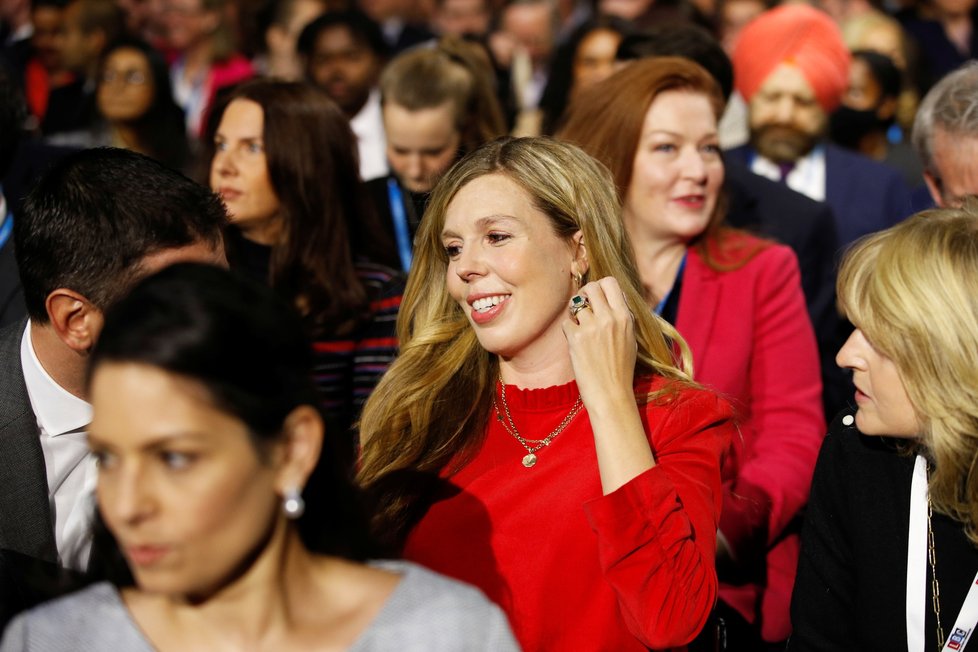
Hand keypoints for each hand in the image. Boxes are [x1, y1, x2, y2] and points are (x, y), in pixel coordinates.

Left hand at [561, 277, 637, 412]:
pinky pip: (566, 322)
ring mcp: (592, 327)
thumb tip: (611, 298)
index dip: (600, 286)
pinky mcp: (576, 339)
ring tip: (579, 326)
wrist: (611, 394)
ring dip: (574, 312)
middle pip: (591, 287)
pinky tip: (575, 341)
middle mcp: (609, 318)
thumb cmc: (621, 369)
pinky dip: (568, 329)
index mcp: (625, 317)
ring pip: (575, 303)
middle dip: (584, 294)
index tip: (597, 297)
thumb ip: (622, 317)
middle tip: (583, 308)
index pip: (610, 282)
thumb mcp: (630, 338)